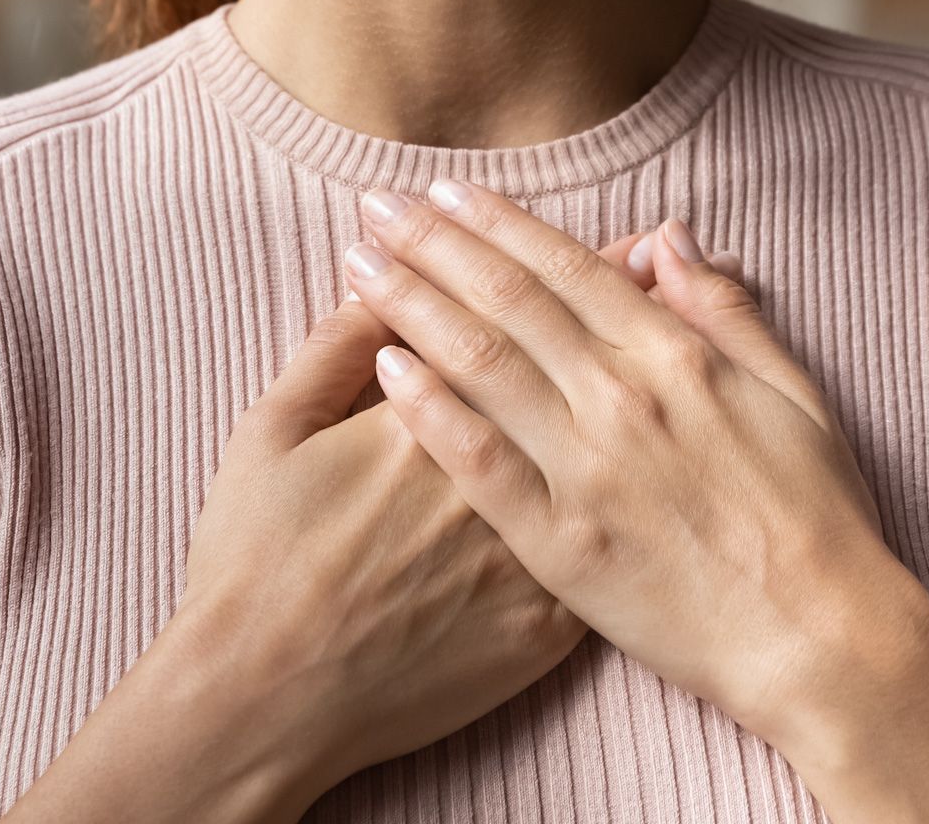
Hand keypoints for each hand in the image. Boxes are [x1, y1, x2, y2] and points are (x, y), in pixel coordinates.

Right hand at [175, 224, 741, 800]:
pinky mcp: (549, 622)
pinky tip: (664, 451)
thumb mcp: (269, 432)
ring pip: (612, 450)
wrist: (270, 700)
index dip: (558, 269)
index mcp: (431, 415)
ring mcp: (531, 551)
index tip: (593, 229)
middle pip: (576, 371)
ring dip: (646, 383)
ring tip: (676, 331)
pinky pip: (614, 547)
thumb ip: (331, 349)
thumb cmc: (253, 561)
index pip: (510, 317)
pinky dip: (647, 489)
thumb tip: (380, 281)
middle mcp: (498, 474)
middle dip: (619, 303)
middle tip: (654, 246)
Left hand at [341, 179, 908, 755]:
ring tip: (359, 264)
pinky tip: (385, 370)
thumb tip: (669, 236)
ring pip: (482, 363)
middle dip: (434, 244)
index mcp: (677, 357)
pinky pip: (480, 463)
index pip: (567, 267)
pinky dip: (432, 410)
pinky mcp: (559, 544)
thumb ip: (723, 310)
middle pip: (508, 299)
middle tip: (376, 205)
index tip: (444, 191)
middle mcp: (622, 398)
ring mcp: (586, 469)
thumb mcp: (793, 391)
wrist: (822, 638)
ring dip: (414, 304)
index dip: (498, 222)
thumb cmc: (818, 516)